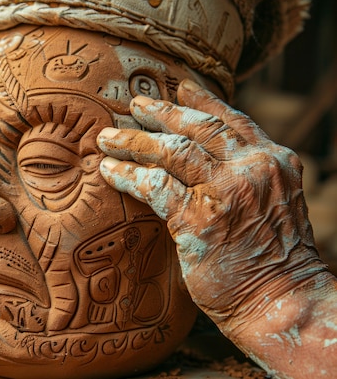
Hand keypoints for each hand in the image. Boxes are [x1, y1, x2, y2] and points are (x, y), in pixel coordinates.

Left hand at [96, 79, 326, 335]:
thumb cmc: (271, 258)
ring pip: (171, 151)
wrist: (281, 302)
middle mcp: (252, 168)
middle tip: (134, 105)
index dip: (201, 101)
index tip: (178, 86)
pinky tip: (109, 172)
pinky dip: (128, 175)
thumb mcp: (271, 202)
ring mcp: (226, 191)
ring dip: (133, 141)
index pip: (231, 119)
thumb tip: (202, 156)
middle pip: (197, 128)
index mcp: (272, 160)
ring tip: (107, 137)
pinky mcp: (199, 219)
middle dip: (161, 113)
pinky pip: (154, 186)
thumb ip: (243, 174)